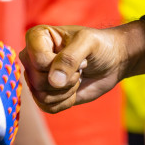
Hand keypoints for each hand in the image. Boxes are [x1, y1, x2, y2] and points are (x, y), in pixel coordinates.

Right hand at [23, 20, 144, 111]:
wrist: (112, 62)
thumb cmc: (99, 46)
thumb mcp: (88, 43)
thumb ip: (69, 58)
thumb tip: (54, 81)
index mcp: (37, 37)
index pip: (38, 60)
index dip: (59, 64)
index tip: (79, 56)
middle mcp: (32, 57)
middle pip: (37, 81)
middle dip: (66, 80)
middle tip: (80, 68)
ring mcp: (37, 76)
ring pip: (41, 96)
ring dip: (67, 91)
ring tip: (77, 77)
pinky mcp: (46, 93)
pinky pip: (47, 107)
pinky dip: (66, 101)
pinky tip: (74, 89)